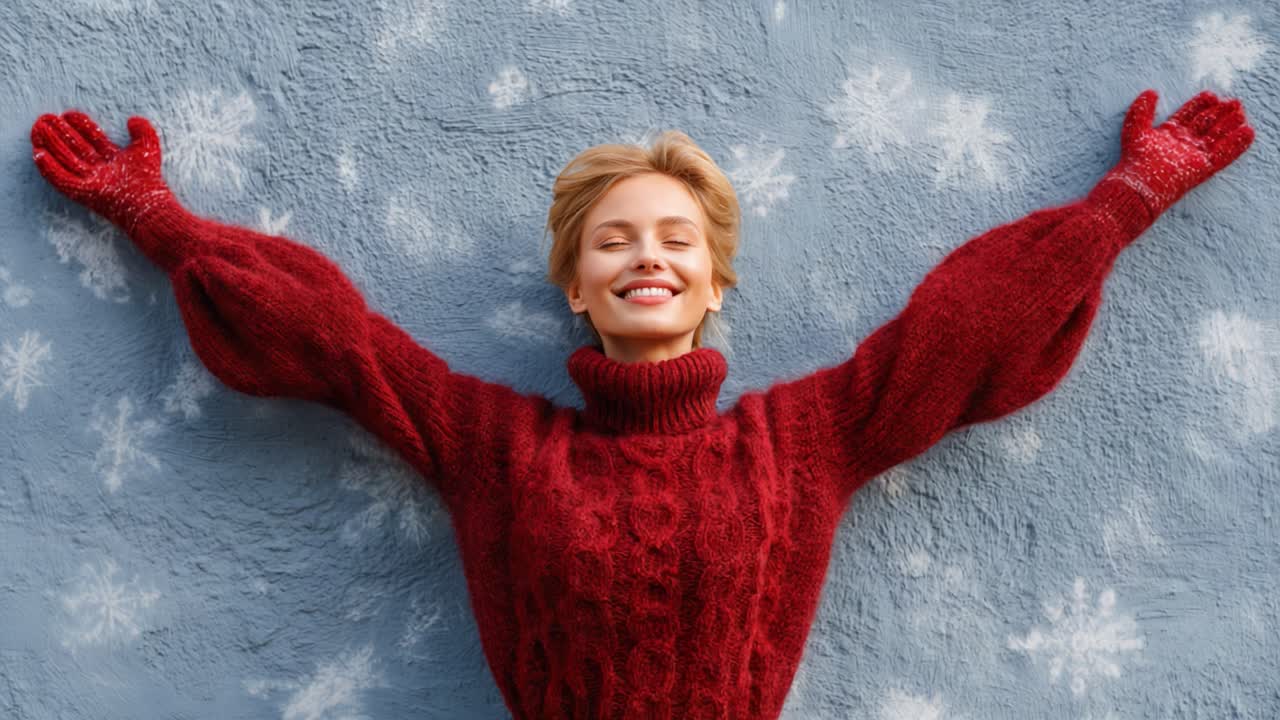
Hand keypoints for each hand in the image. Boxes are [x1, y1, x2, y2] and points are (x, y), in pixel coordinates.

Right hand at [31, 112, 178, 232]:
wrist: (147, 205)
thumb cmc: (149, 182)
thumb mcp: (147, 151)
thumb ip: (143, 132)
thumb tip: (132, 119)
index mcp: (112, 160)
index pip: (91, 139)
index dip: (81, 126)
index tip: (69, 114)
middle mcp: (98, 170)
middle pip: (74, 148)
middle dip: (59, 133)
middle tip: (45, 118)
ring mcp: (89, 182)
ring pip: (64, 160)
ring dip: (49, 145)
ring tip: (37, 130)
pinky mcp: (82, 193)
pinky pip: (61, 180)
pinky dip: (50, 168)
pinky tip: (39, 154)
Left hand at [1099, 89, 1254, 217]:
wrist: (1139, 184)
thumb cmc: (1135, 159)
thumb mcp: (1136, 129)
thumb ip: (1142, 110)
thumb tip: (1151, 91)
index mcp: (1169, 134)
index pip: (1188, 115)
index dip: (1199, 105)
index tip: (1211, 95)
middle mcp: (1184, 144)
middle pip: (1206, 125)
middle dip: (1220, 113)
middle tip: (1234, 102)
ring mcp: (1194, 156)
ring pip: (1217, 137)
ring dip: (1229, 125)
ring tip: (1241, 113)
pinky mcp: (1203, 168)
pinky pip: (1224, 154)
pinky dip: (1236, 144)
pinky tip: (1248, 132)